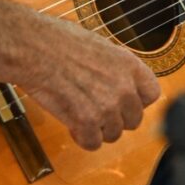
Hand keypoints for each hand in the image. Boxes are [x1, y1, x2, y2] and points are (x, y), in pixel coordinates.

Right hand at [25, 19, 160, 151]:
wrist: (33, 48)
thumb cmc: (57, 41)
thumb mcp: (98, 45)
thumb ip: (116, 68)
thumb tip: (121, 83)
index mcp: (129, 65)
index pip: (151, 94)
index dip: (135, 100)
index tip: (121, 100)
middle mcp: (123, 87)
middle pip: (133, 120)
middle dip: (114, 118)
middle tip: (94, 109)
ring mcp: (106, 106)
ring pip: (112, 134)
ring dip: (96, 128)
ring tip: (78, 111)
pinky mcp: (86, 121)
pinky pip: (92, 143)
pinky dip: (81, 137)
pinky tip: (70, 123)